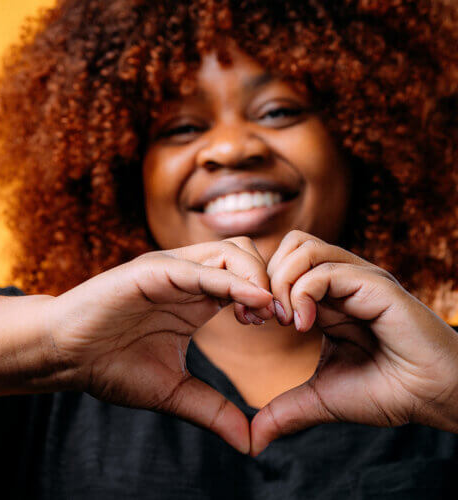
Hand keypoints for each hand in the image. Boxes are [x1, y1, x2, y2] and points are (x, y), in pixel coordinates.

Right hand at [48, 237, 275, 453]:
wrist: (65, 357)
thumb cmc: (110, 367)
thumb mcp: (173, 392)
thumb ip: (213, 410)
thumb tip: (252, 444)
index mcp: (195, 298)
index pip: (249, 279)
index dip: (274, 297)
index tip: (288, 328)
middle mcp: (187, 276)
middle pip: (249, 254)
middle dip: (275, 282)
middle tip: (284, 319)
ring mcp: (169, 269)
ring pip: (230, 251)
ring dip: (257, 278)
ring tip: (264, 314)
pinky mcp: (150, 270)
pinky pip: (198, 268)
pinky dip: (230, 281)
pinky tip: (252, 304)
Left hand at [250, 230, 457, 455]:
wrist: (435, 399)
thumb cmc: (387, 393)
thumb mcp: (321, 400)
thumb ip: (284, 412)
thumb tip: (253, 441)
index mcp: (328, 297)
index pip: (280, 263)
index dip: (256, 288)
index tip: (252, 324)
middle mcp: (342, 280)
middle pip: (286, 246)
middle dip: (263, 279)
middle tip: (264, 320)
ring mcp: (359, 278)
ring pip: (300, 247)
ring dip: (280, 283)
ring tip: (285, 322)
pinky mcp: (375, 285)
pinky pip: (324, 270)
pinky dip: (302, 294)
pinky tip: (303, 327)